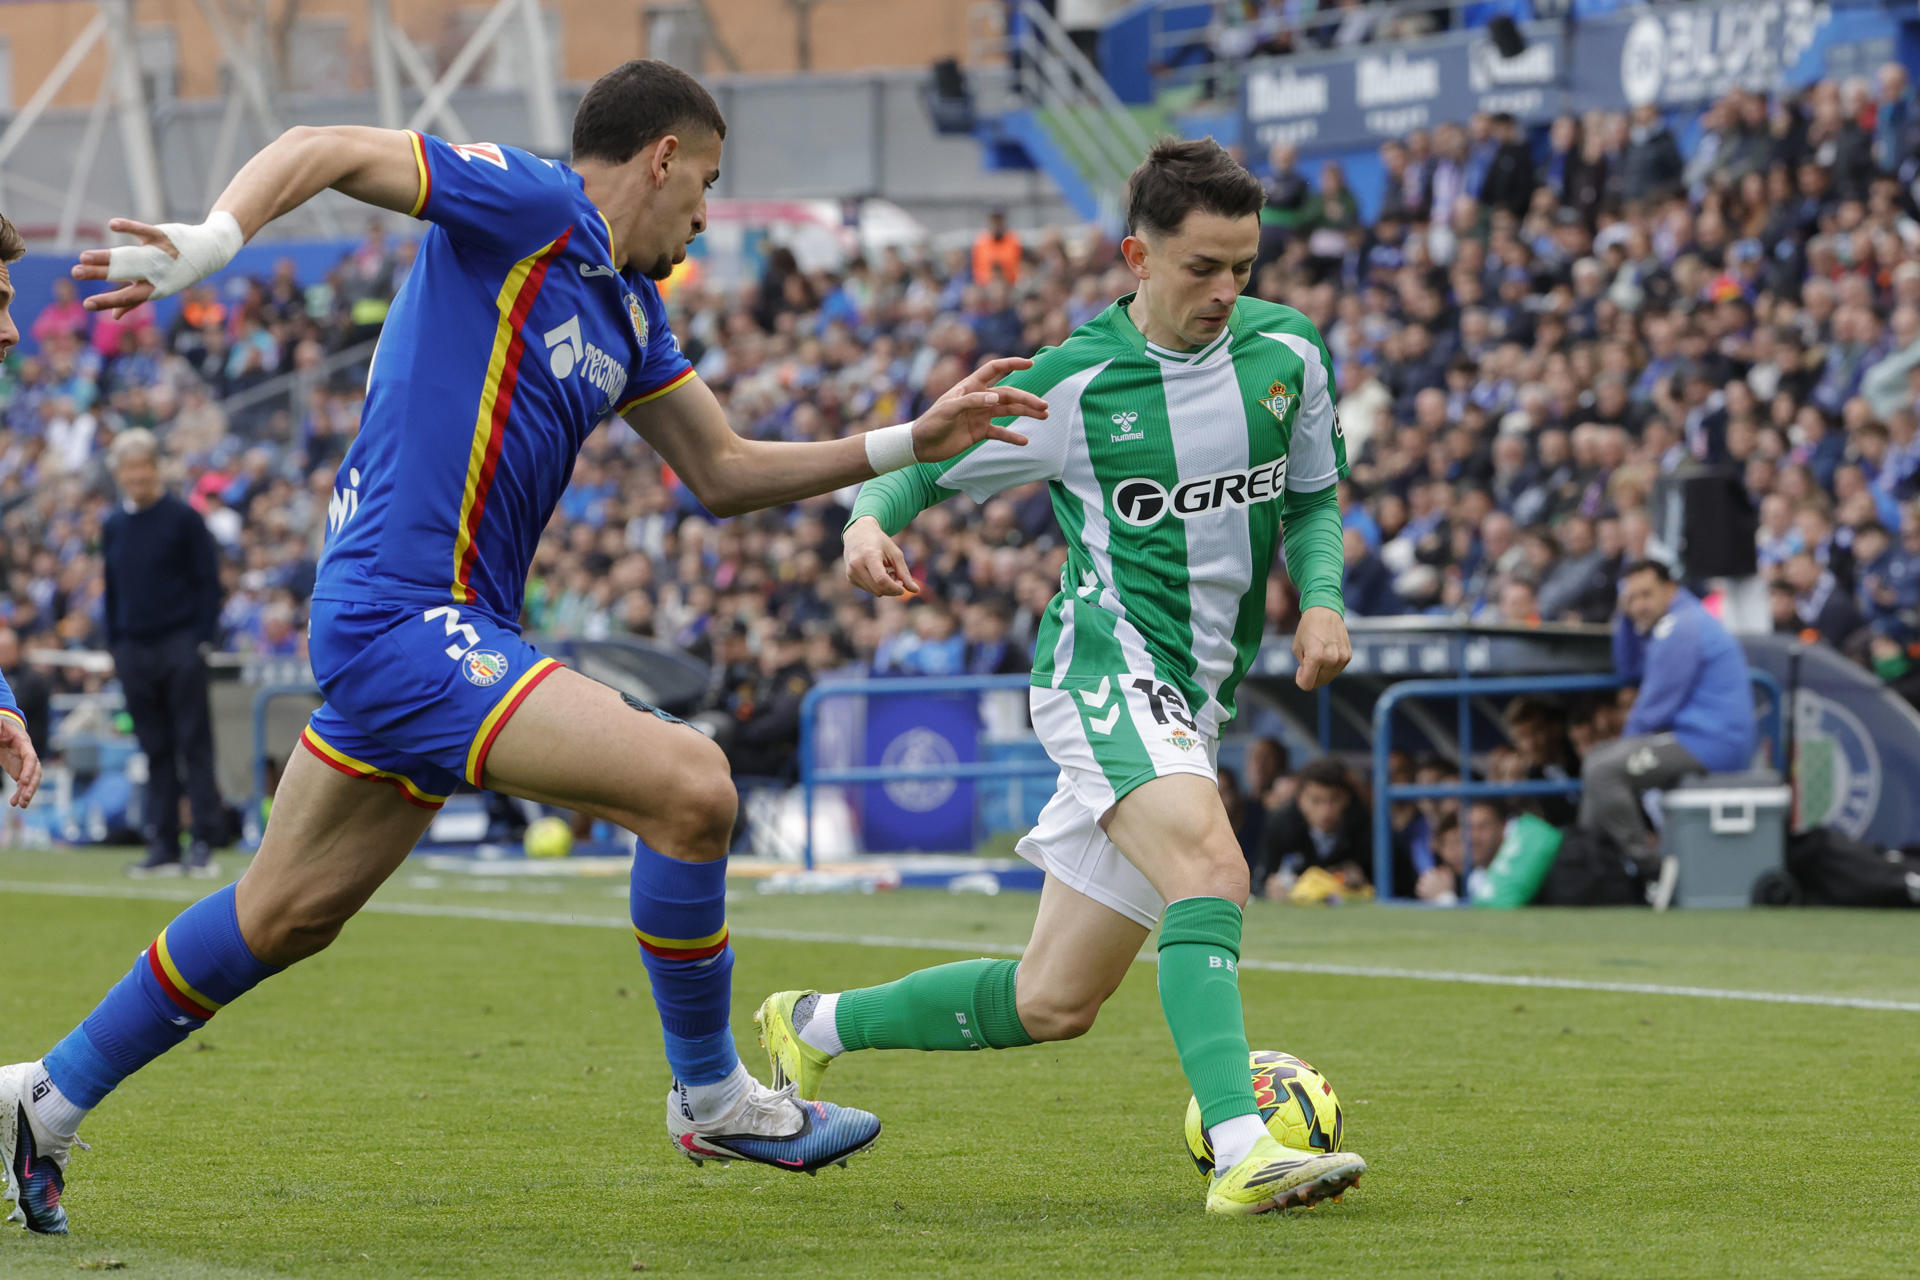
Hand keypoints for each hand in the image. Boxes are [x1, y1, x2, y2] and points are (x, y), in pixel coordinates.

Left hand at [0, 716, 41, 808]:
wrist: (4, 730)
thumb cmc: (2, 727)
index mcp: (23, 743)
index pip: (30, 758)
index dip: (28, 770)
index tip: (22, 782)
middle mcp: (28, 755)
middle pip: (36, 772)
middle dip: (31, 786)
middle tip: (25, 799)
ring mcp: (25, 764)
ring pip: (32, 780)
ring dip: (28, 793)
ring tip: (21, 805)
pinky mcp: (20, 771)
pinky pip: (23, 784)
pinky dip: (20, 794)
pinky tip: (14, 803)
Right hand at [74, 213, 242, 317]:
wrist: (208, 253)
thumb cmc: (178, 273)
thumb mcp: (158, 287)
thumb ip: (135, 301)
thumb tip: (115, 316)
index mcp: (154, 288)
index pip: (128, 297)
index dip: (108, 302)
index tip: (87, 304)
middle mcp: (157, 273)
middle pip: (125, 275)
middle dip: (100, 275)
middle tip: (76, 273)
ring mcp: (160, 255)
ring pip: (131, 256)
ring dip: (106, 257)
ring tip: (83, 257)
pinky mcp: (163, 237)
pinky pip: (144, 232)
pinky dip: (129, 228)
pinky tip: (112, 225)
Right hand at [844, 515, 918, 597]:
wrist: (858, 534)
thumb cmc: (880, 543)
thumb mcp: (895, 554)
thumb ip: (904, 573)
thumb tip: (916, 591)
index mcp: (868, 556)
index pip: (881, 580)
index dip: (894, 588)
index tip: (903, 588)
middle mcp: (856, 565)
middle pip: (878, 588)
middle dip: (892, 588)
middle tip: (898, 577)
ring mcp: (851, 573)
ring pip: (874, 591)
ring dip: (886, 587)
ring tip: (888, 572)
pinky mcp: (850, 578)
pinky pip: (869, 589)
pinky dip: (877, 586)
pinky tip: (878, 573)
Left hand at [908, 356, 1047, 463]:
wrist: (922, 446)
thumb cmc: (932, 422)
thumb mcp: (949, 409)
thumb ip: (972, 401)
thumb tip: (997, 397)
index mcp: (970, 386)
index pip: (995, 369)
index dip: (1012, 364)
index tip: (1030, 364)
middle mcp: (979, 398)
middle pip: (1008, 394)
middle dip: (1027, 399)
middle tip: (1044, 406)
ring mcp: (981, 415)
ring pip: (1009, 411)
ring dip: (1026, 413)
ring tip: (1044, 416)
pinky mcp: (980, 432)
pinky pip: (1000, 432)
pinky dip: (1012, 436)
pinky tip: (1025, 441)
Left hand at [1293, 605, 1351, 690]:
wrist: (1324, 611)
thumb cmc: (1308, 628)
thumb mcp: (1297, 648)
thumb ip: (1303, 666)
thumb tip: (1311, 679)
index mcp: (1315, 657)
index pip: (1307, 684)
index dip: (1301, 680)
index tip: (1300, 670)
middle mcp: (1331, 659)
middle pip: (1319, 682)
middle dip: (1311, 676)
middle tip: (1306, 662)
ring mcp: (1341, 658)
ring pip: (1329, 677)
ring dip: (1321, 672)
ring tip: (1317, 655)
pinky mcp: (1348, 656)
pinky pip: (1337, 669)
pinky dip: (1330, 666)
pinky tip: (1326, 652)